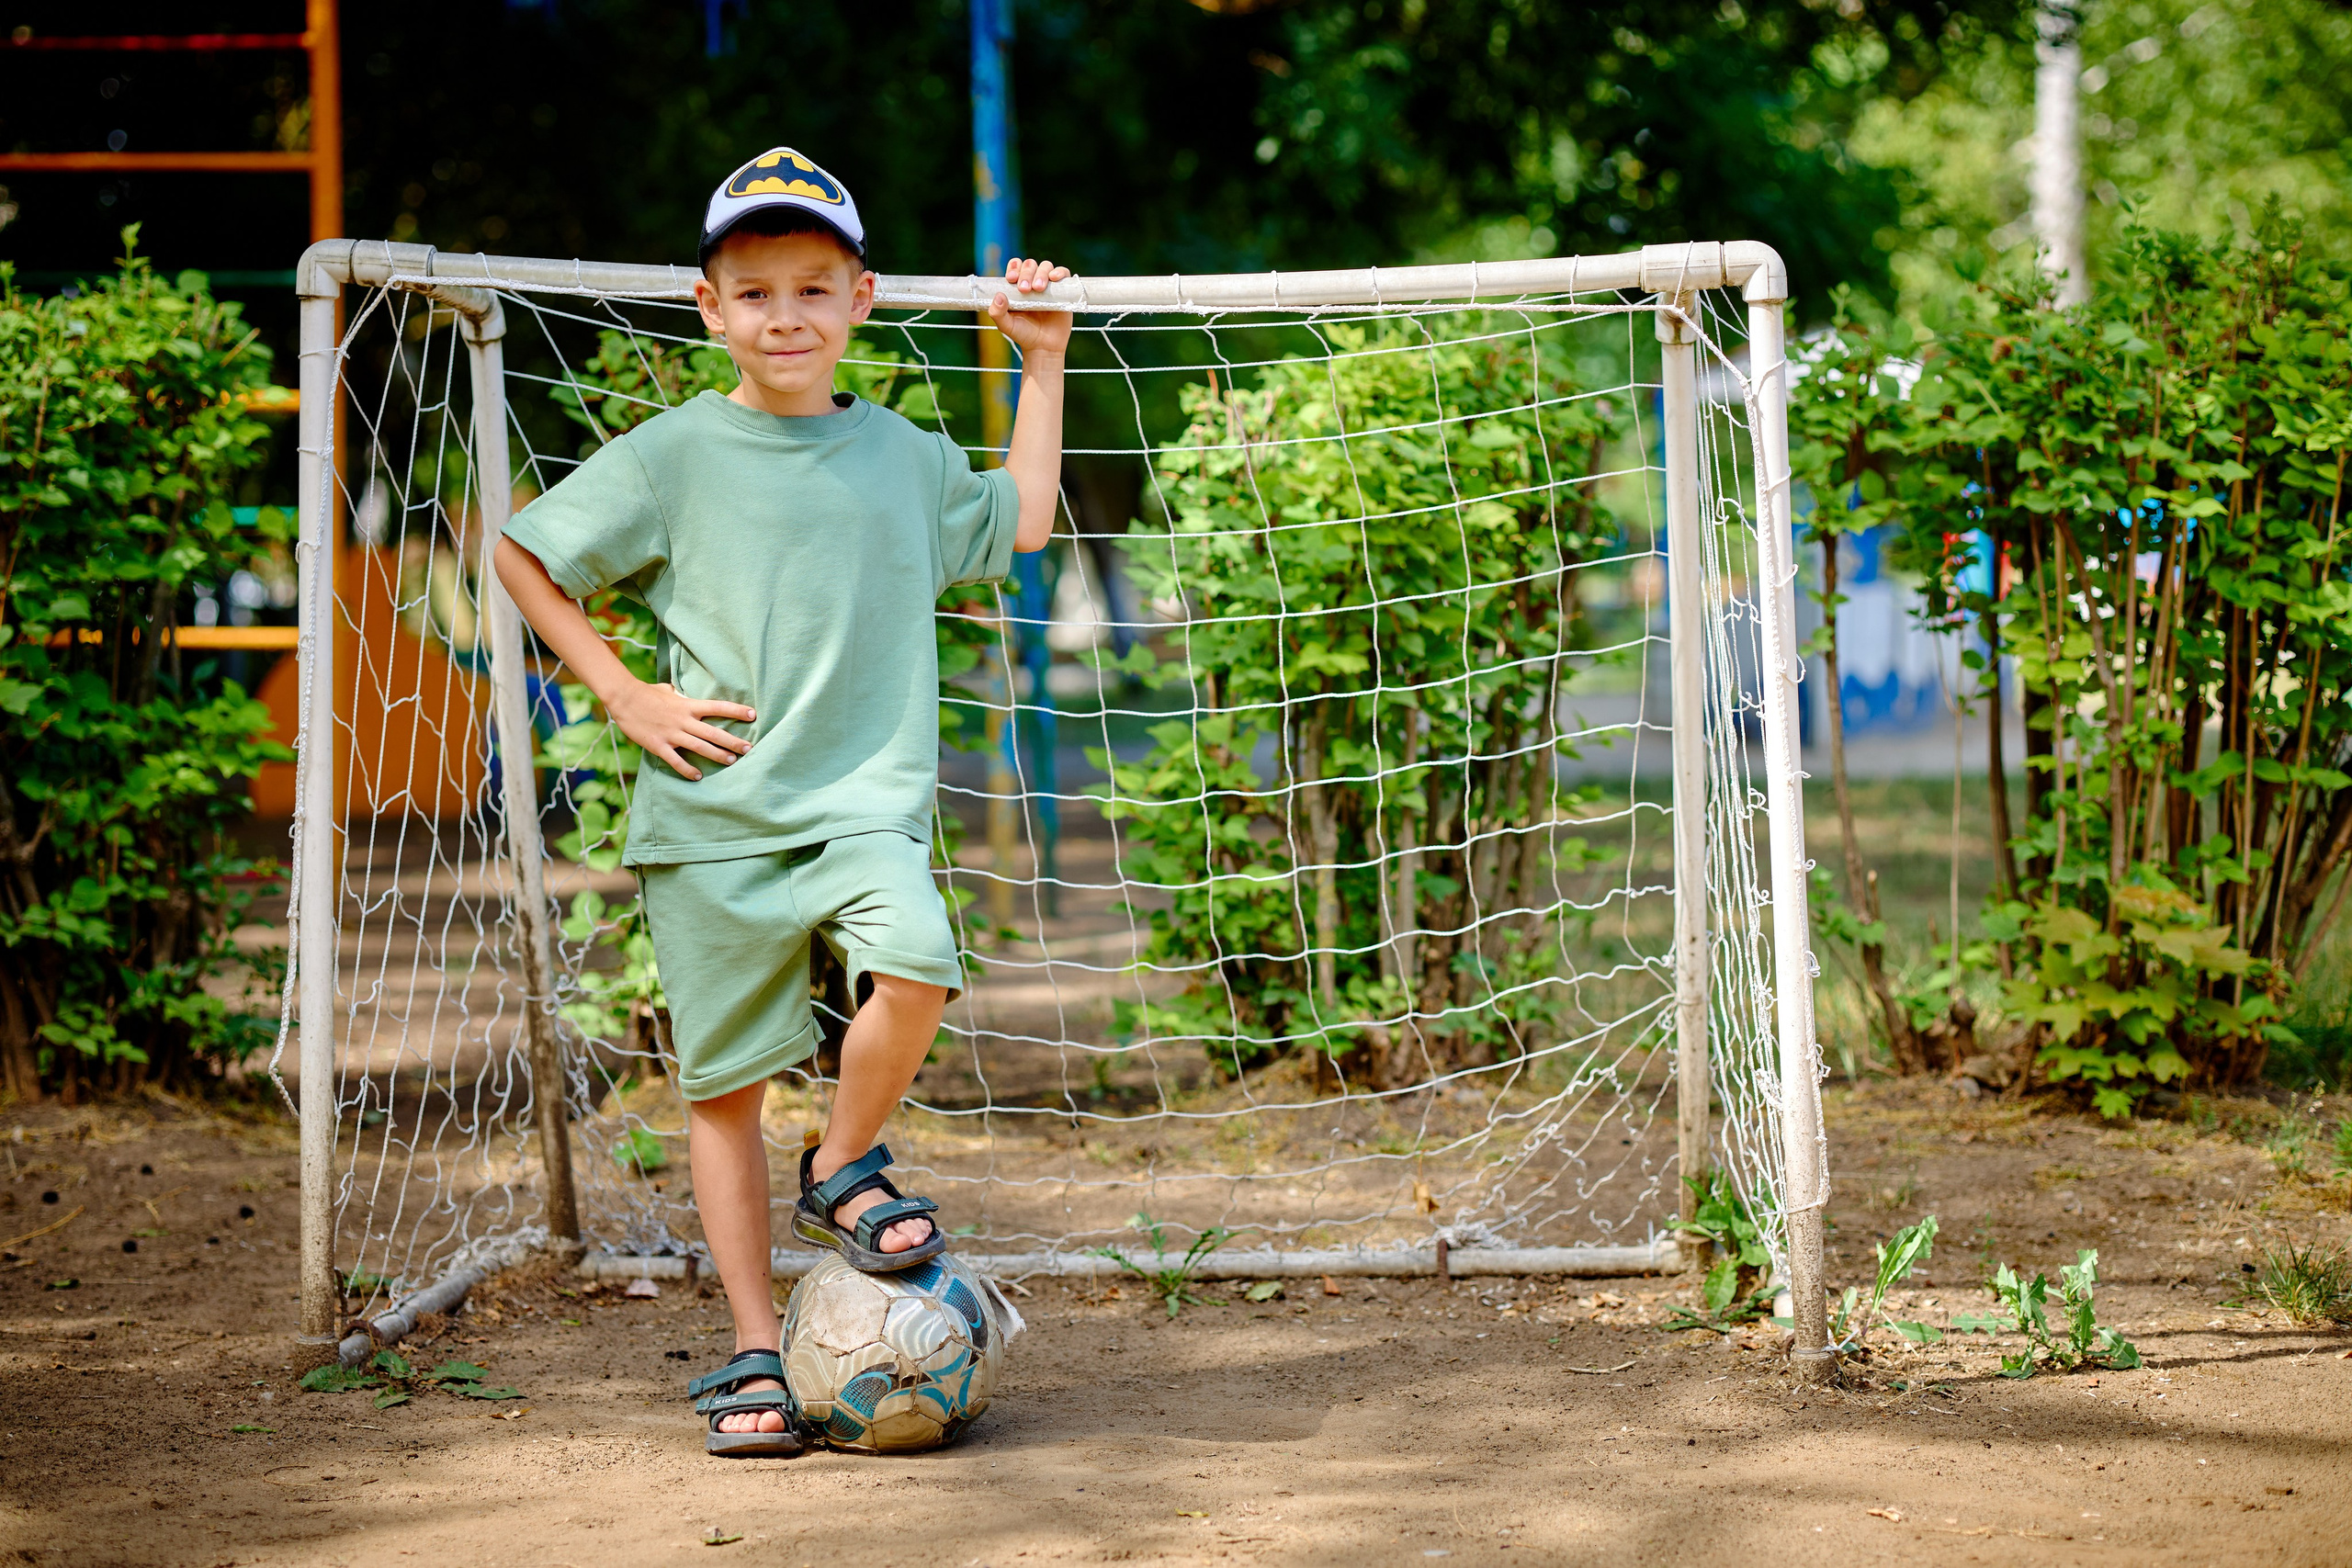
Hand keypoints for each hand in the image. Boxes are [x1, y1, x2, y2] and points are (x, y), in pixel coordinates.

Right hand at [606, 679, 754, 781]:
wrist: (623, 698)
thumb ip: (680, 695)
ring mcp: (672, 733)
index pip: (718, 707)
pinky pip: (676, 760)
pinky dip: (687, 769)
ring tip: (732, 762)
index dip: (736, 711)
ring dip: (717, 756)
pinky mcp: (659, 745)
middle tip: (749, 749)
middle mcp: (684, 720)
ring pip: (700, 747)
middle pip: (714, 732)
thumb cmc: (647, 693)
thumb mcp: (668, 690)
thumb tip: (682, 694)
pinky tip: (698, 776)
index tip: (753, 715)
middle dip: (733, 742)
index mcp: (688, 705)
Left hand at [986, 257, 1071, 358]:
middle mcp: (1033, 282)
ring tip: (1038, 289)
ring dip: (1041, 273)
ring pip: (1046, 266)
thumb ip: (997, 313)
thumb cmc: (1023, 334)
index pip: (1015, 266)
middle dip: (1026, 273)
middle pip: (1030, 264)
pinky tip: (1054, 278)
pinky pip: (1064, 273)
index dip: (1014, 268)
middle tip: (1024, 289)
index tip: (1011, 279)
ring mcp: (1049, 286)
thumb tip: (998, 295)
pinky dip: (1060, 272)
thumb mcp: (1006, 325)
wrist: (1043, 347)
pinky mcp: (1063, 291)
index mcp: (1017, 286)